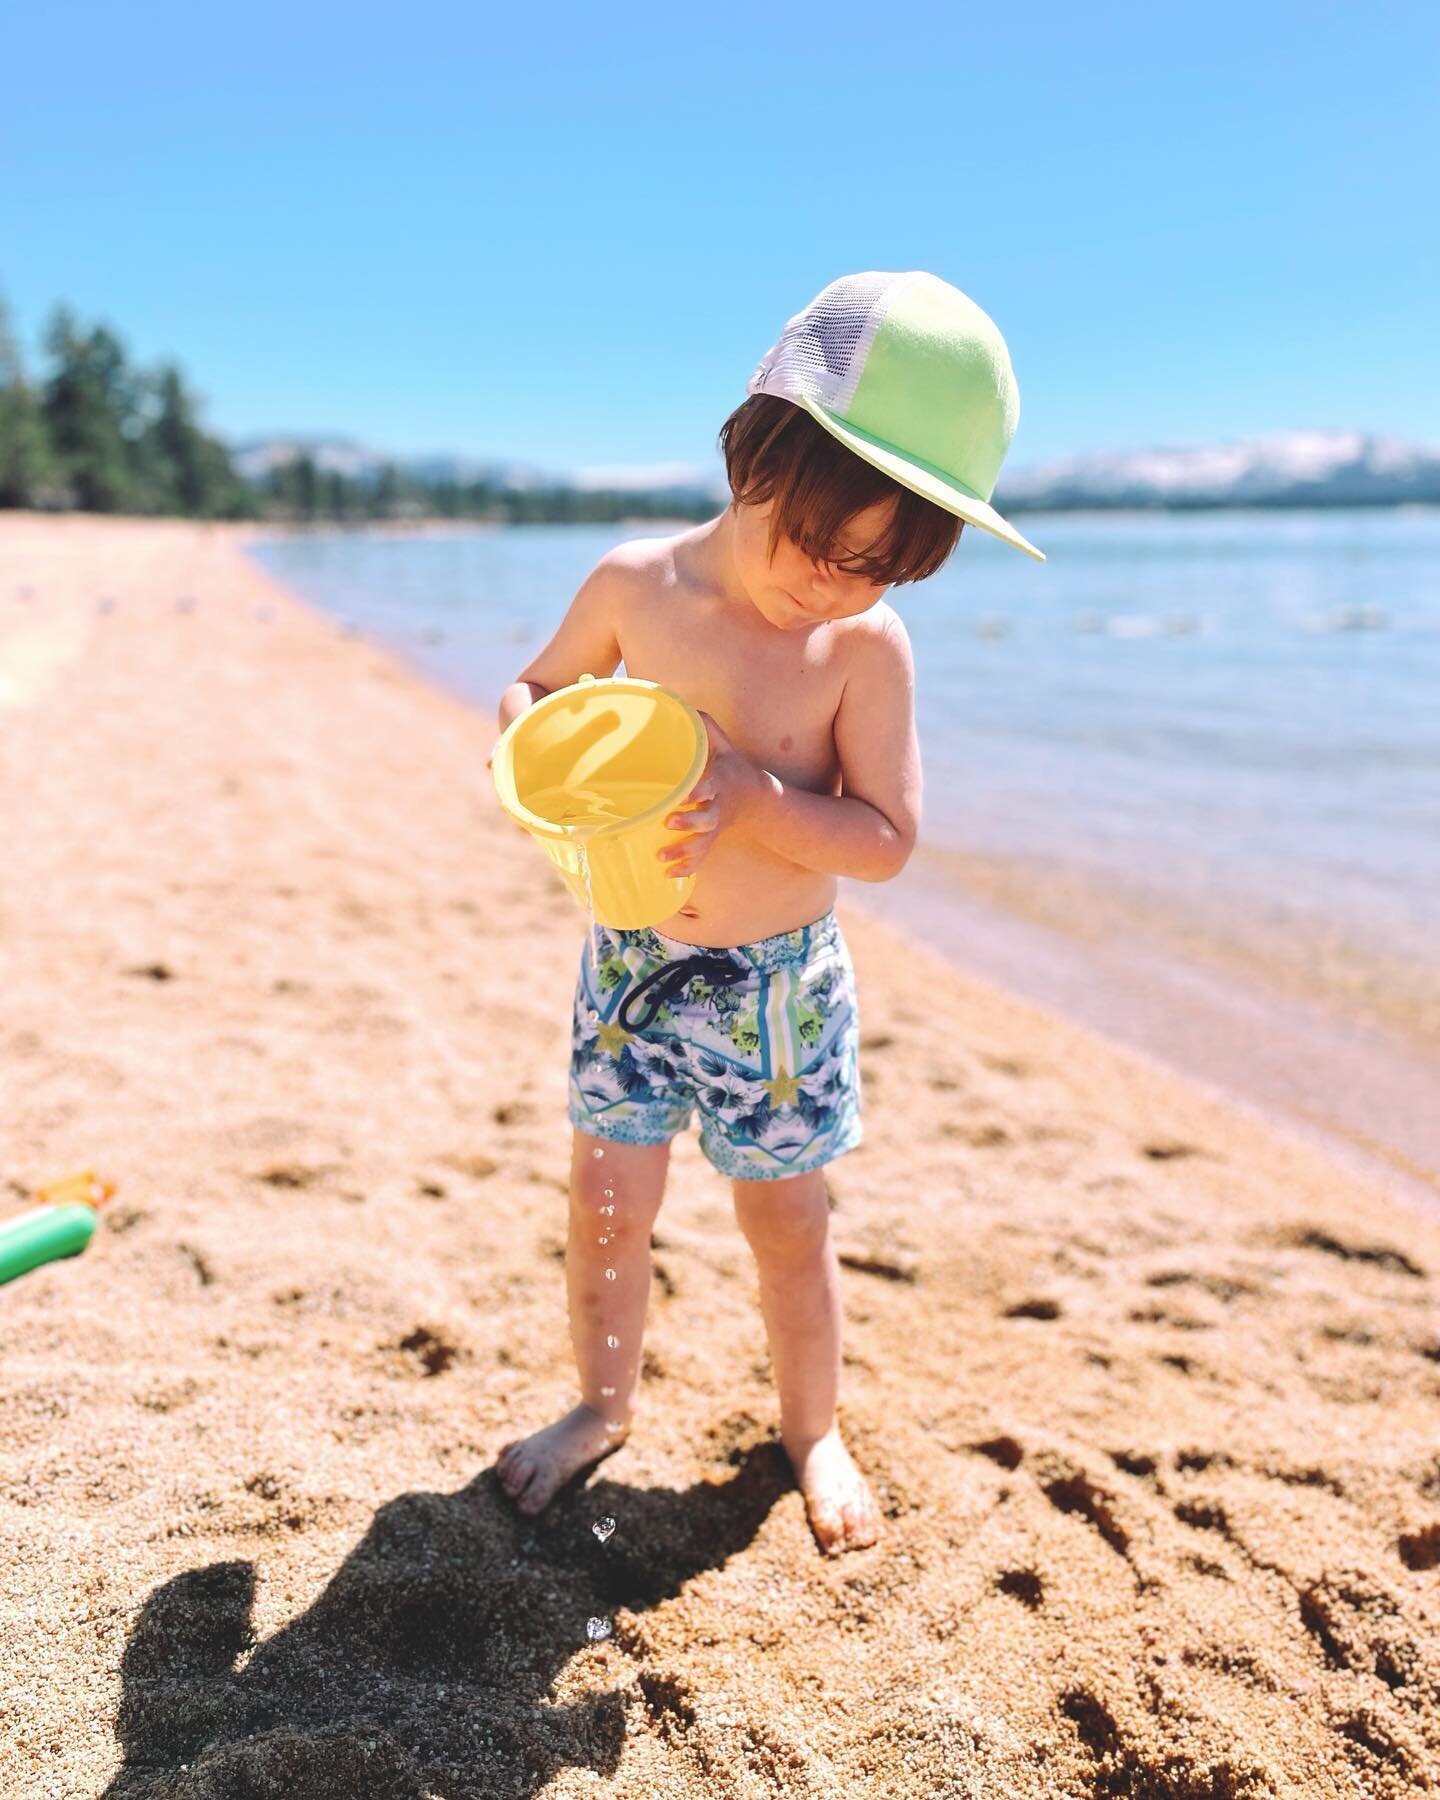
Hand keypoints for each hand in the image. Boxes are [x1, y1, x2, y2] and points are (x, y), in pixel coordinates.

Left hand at [656, 711, 764, 877]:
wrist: (760, 799)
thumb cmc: (733, 768)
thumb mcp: (725, 746)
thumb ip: (706, 728)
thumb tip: (684, 705)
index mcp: (721, 783)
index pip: (710, 787)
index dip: (698, 793)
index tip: (682, 796)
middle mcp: (719, 807)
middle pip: (707, 820)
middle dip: (690, 824)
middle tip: (669, 824)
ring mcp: (716, 827)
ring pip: (703, 844)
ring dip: (684, 853)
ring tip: (661, 859)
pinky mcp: (713, 840)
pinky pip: (702, 857)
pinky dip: (687, 868)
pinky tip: (669, 874)